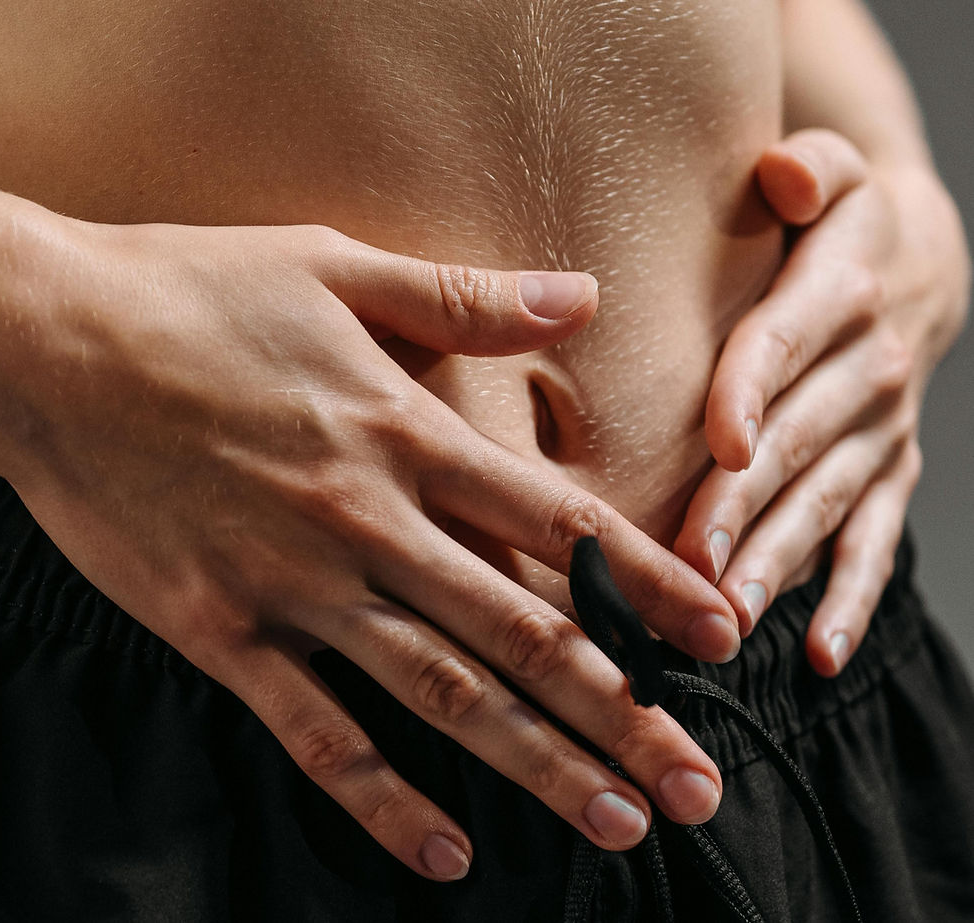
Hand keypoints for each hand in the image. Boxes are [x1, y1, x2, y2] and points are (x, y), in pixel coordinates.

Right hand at [0, 194, 739, 880]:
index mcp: (403, 433)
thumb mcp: (336, 266)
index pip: (559, 524)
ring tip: (619, 822)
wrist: (43, 343)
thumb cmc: (194, 294)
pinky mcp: (221, 633)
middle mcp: (367, 523)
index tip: (720, 638)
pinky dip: (382, 801)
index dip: (648, 584)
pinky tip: (445, 853)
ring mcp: (294, 588)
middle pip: (521, 634)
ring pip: (440, 696)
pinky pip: (316, 735)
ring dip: (537, 767)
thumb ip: (465, 295)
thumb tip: (582, 293)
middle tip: (699, 784)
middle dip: (622, 713)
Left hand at [674, 129, 969, 676]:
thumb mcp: (833, 172)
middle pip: (798, 441)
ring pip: (827, 503)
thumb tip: (780, 173)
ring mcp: (882, 430)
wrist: (919, 260)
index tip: (720, 444)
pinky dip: (851, 597)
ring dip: (781, 561)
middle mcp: (869, 367)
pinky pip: (874, 539)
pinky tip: (820, 653)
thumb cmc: (837, 222)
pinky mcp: (890, 472)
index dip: (753, 389)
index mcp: (839, 291)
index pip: (784, 341)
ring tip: (732, 617)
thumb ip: (808, 169)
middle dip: (745, 505)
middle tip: (693, 564)